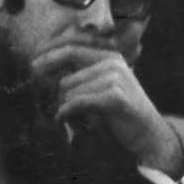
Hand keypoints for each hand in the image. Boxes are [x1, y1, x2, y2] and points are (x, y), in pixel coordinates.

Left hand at [31, 44, 183, 176]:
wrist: (150, 135)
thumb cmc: (123, 114)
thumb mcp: (105, 87)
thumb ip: (83, 75)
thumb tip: (45, 67)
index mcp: (111, 57)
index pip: (71, 47)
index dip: (49, 55)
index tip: (33, 65)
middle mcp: (113, 63)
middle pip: (67, 76)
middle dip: (56, 93)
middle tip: (53, 105)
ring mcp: (115, 78)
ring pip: (69, 91)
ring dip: (66, 108)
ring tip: (75, 118)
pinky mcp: (114, 97)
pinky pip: (76, 102)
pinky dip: (67, 113)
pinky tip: (65, 119)